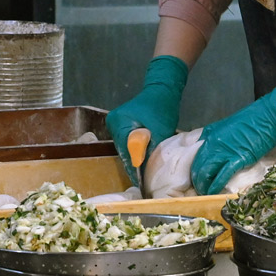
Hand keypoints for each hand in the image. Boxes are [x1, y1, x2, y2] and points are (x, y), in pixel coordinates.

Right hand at [105, 55, 188, 187]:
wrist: (163, 89)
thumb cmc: (162, 108)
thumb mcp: (160, 131)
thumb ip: (149, 149)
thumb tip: (141, 169)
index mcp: (119, 123)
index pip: (125, 152)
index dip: (134, 169)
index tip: (142, 185)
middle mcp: (113, 123)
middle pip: (123, 151)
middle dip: (134, 165)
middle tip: (145, 183)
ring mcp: (115, 124)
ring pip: (125, 148)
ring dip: (135, 158)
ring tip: (145, 174)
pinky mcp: (120, 125)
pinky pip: (126, 143)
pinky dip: (135, 151)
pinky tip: (143, 160)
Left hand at [190, 88, 275, 194]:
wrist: (268, 117)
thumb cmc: (250, 120)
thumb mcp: (225, 127)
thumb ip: (215, 138)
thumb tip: (210, 150)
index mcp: (209, 135)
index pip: (194, 156)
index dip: (194, 169)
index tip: (196, 177)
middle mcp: (212, 143)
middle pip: (198, 166)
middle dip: (197, 180)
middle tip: (199, 189)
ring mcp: (224, 151)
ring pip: (206, 172)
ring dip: (204, 185)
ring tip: (205, 193)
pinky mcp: (238, 159)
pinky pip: (222, 175)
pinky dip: (215, 185)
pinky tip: (213, 192)